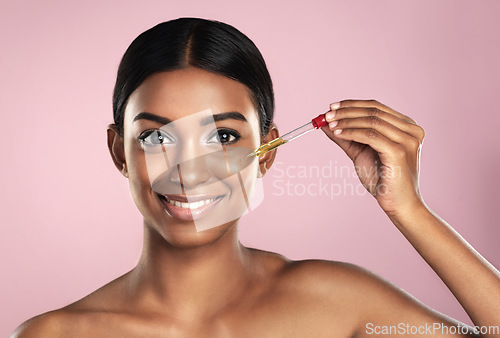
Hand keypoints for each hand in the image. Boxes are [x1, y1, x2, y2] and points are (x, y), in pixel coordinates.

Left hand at [322, 99, 425, 218]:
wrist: (398, 205)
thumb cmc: (383, 180)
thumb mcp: (361, 153)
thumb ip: (347, 137)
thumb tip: (326, 123)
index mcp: (406, 127)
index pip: (376, 107)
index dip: (352, 105)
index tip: (331, 107)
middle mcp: (411, 130)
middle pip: (374, 111)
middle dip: (347, 111)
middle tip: (327, 115)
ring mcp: (408, 140)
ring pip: (372, 121)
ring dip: (347, 121)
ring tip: (330, 124)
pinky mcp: (400, 152)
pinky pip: (371, 136)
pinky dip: (352, 132)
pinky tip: (338, 134)